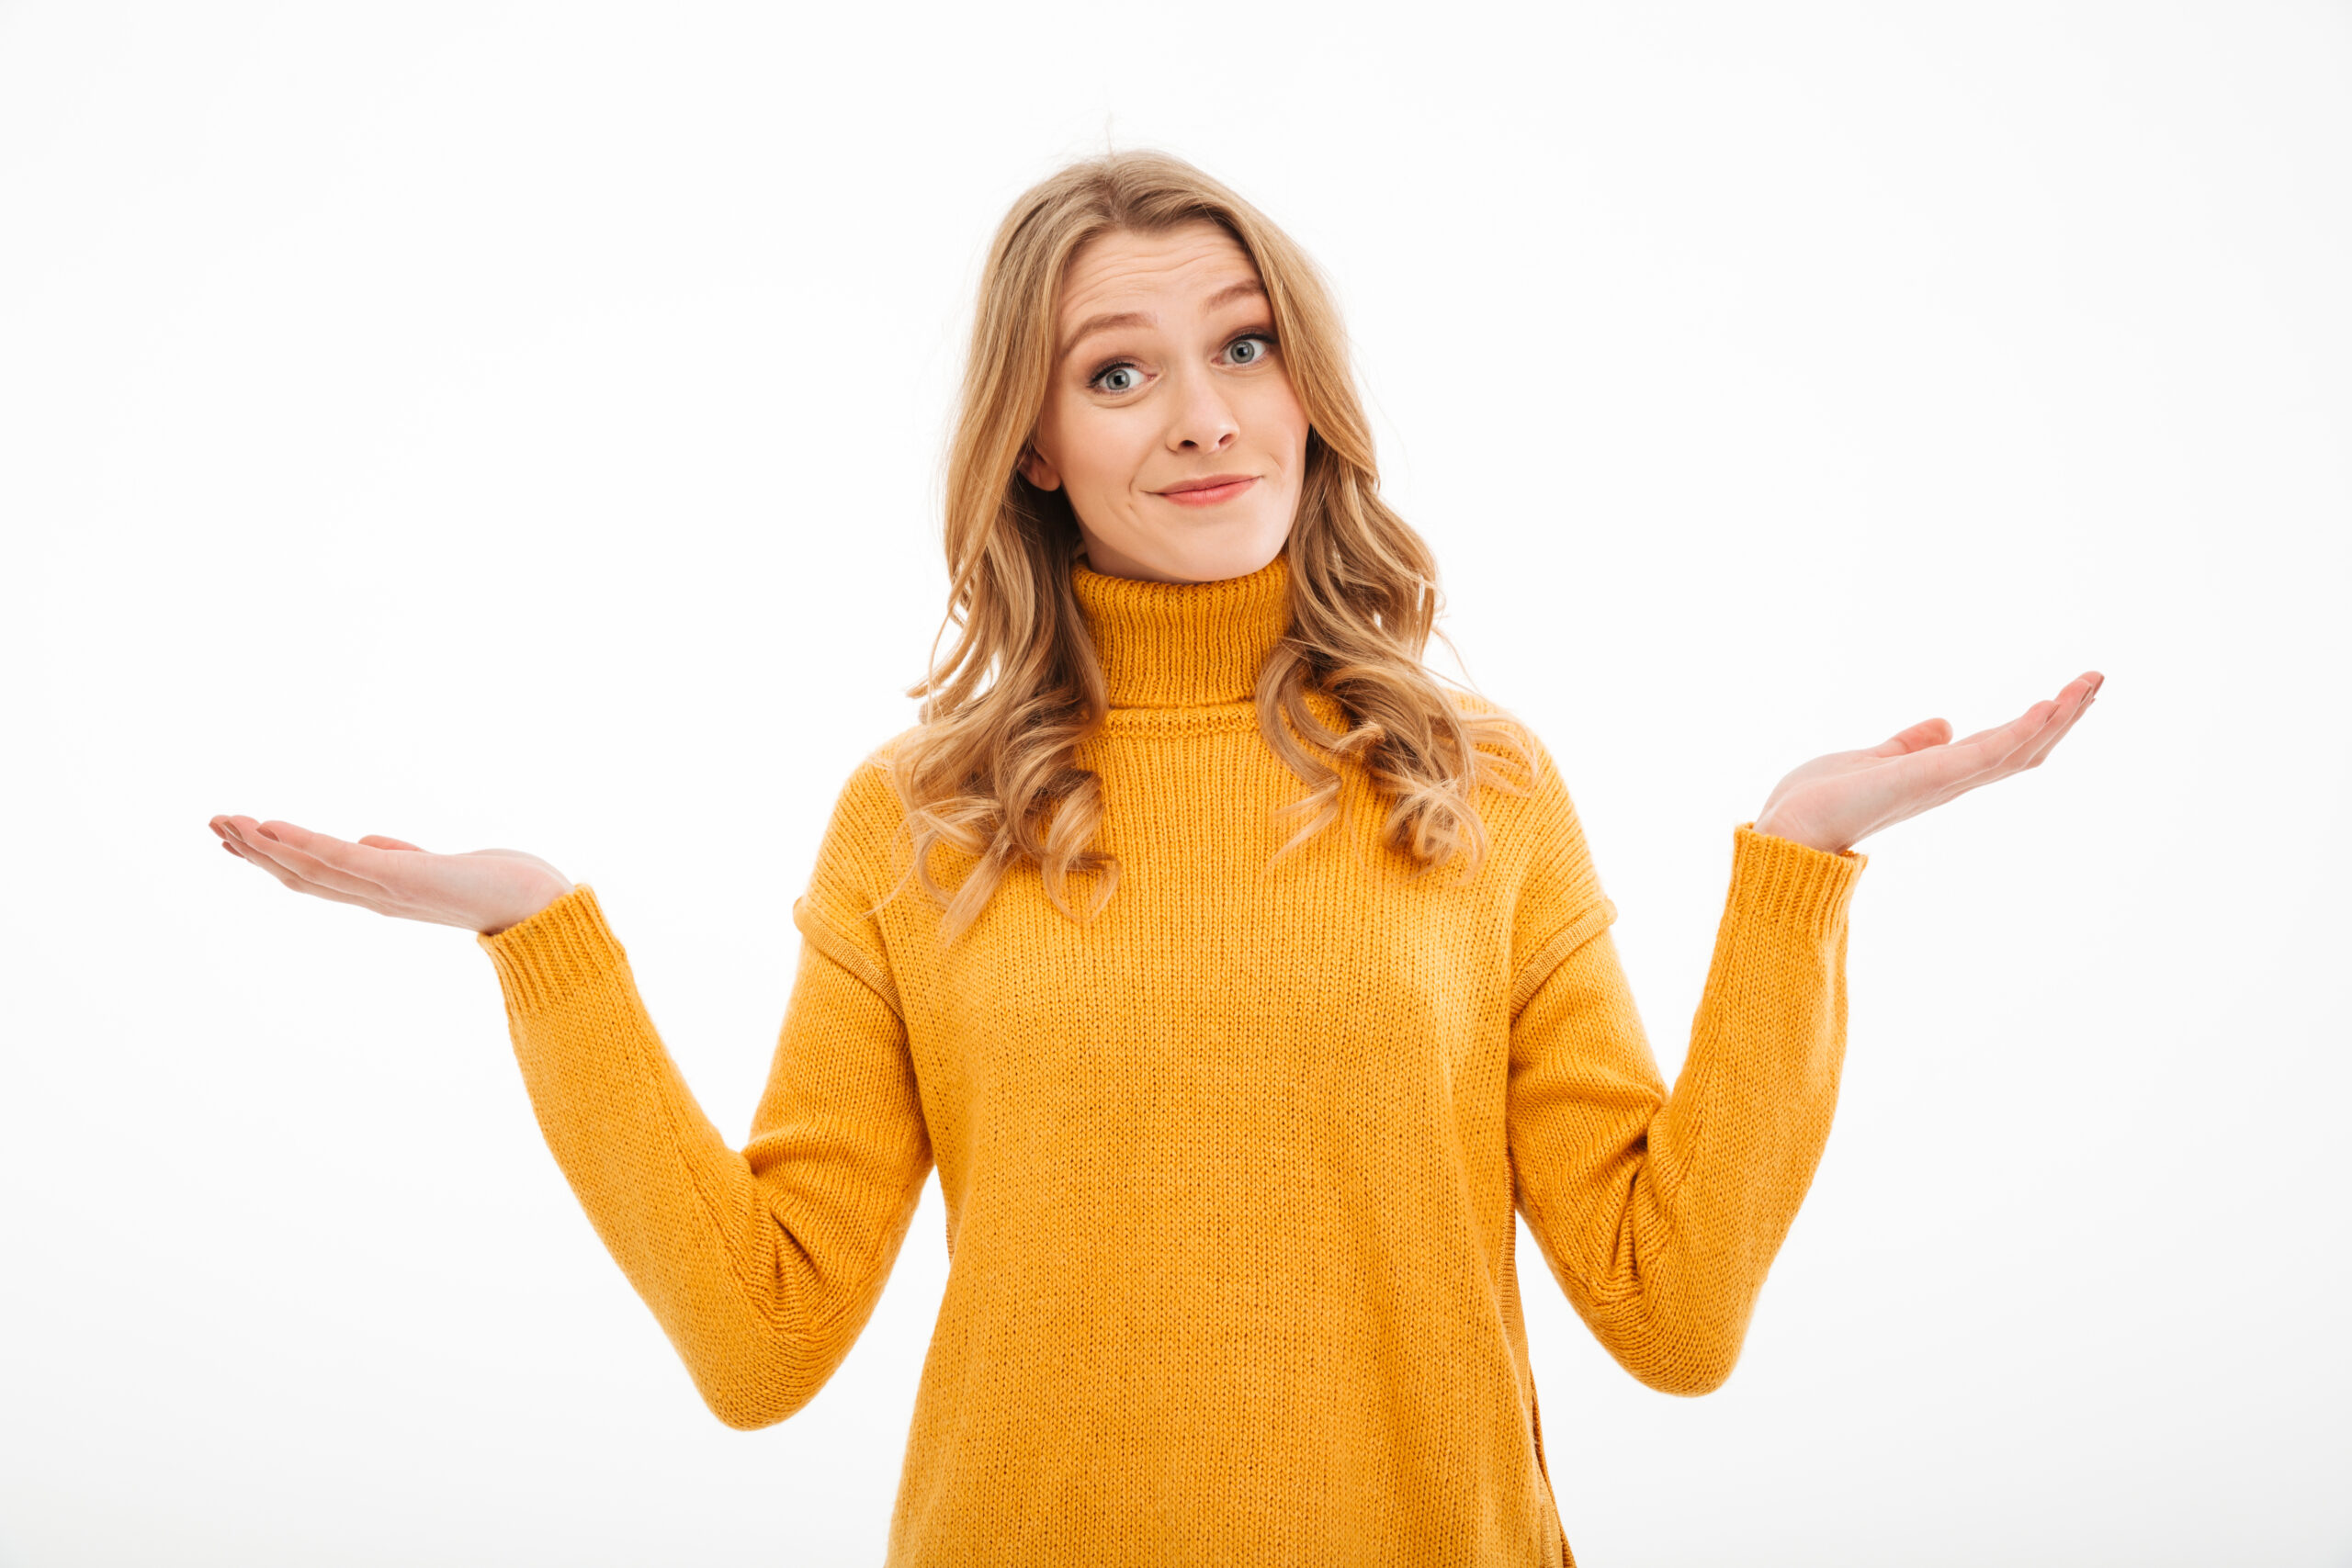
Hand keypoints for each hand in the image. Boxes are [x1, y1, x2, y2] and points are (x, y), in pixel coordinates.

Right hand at [208, 815, 574, 935]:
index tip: (241, 834)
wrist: (540, 909)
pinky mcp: (402, 878)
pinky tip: (274, 827)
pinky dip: (304, 843)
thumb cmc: (498, 886)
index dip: (276, 856)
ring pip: (311, 867)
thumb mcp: (437, 866)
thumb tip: (366, 842)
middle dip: (257, 850)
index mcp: (382, 891)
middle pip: (302, 874)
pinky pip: (341, 860)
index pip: (317, 874)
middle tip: (214, 824)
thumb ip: (397, 855)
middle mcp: (377, 895)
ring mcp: (387, 889)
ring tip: (228, 821)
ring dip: (267, 843)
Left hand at [1751, 671, 2102, 855]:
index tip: (2071, 691)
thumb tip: (1945, 724)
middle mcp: (1950, 782)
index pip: (2003, 746)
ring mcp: (1942, 781)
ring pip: (2015, 748)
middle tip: (2097, 679)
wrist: (1788, 832)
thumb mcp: (1875, 759)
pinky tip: (2044, 707)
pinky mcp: (1926, 779)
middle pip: (2023, 748)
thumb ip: (1911, 744)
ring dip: (2055, 716)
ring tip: (2089, 683)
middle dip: (2063, 716)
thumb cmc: (1821, 802)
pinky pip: (1984, 754)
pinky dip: (2017, 731)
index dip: (2039, 722)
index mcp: (1940, 775)